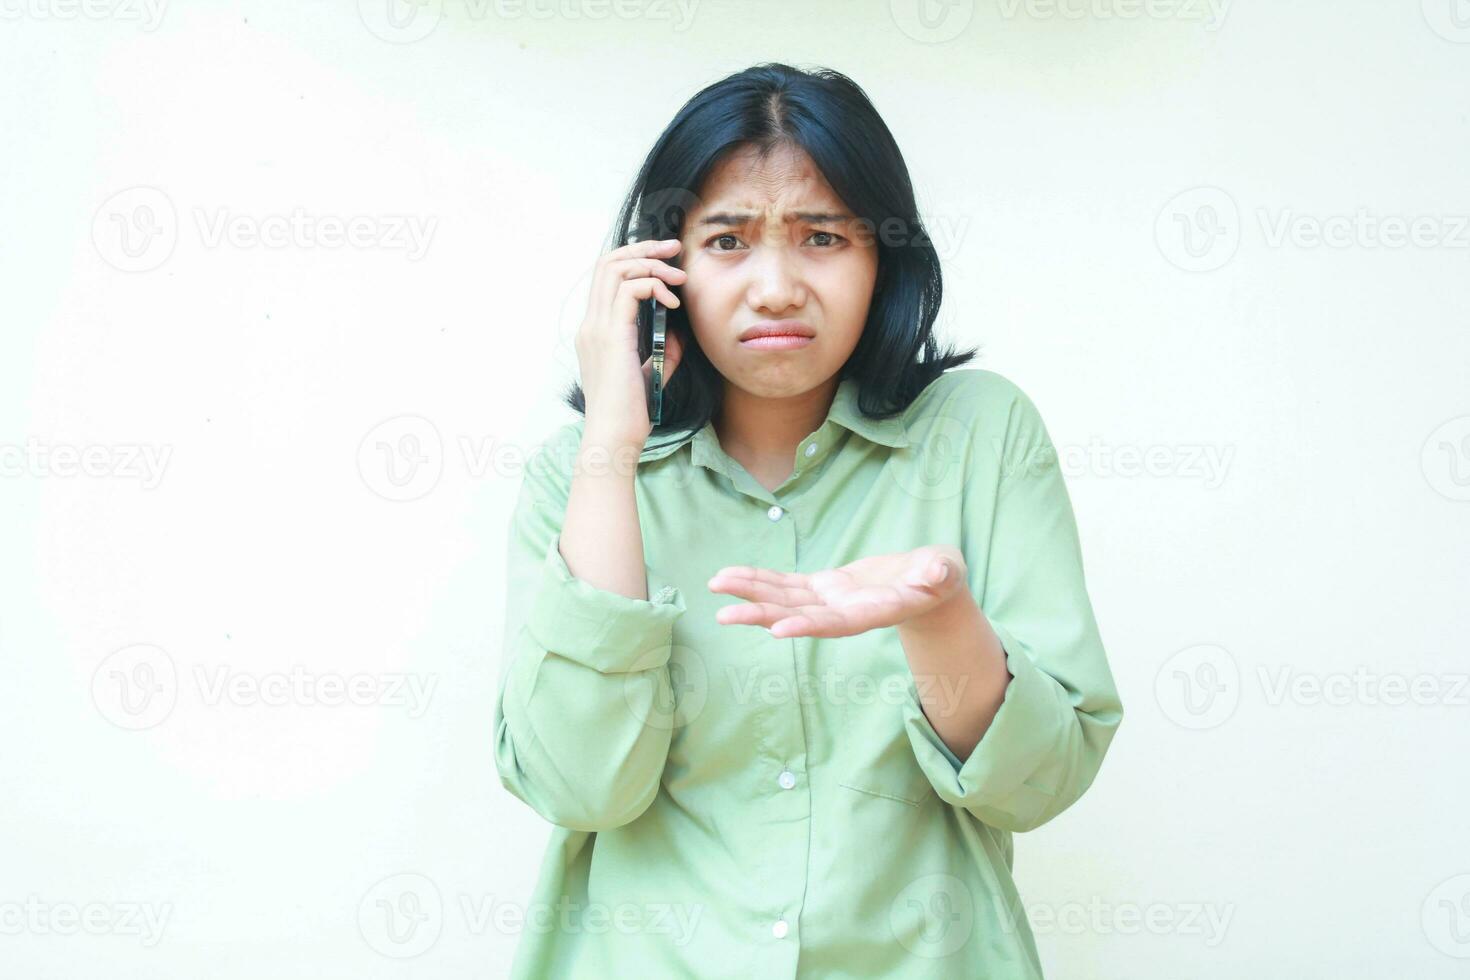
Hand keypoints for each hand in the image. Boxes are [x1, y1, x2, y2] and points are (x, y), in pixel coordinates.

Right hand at [574, 237, 687, 442]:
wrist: (614, 438)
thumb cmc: (630, 413)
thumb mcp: (650, 373)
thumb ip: (661, 349)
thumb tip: (678, 330)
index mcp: (595, 331)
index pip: (606, 276)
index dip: (634, 258)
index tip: (665, 257)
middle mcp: (591, 324)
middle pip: (608, 262)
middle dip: (644, 248)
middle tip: (674, 248)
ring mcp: (597, 329)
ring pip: (616, 269)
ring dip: (651, 263)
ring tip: (679, 276)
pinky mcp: (612, 337)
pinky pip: (630, 290)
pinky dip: (654, 286)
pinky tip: (672, 302)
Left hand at [707, 545, 967, 637]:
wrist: (929, 583)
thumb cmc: (941, 576)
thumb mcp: (946, 571)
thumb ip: (941, 573)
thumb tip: (938, 572)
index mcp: (874, 612)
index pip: (837, 624)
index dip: (808, 626)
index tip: (779, 630)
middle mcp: (844, 613)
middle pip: (798, 617)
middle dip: (761, 615)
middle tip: (724, 615)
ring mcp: (830, 601)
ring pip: (784, 600)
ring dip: (750, 594)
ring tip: (715, 586)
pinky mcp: (823, 588)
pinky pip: (786, 584)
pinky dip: (759, 579)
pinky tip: (731, 575)